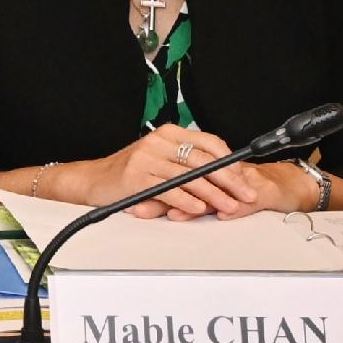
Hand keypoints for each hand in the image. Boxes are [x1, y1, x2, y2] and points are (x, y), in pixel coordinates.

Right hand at [71, 125, 277, 220]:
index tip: (245, 179)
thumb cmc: (133, 172)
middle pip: (203, 160)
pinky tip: (199, 209)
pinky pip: (170, 190)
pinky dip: (187, 201)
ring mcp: (146, 158)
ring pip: (190, 177)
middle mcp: (158, 141)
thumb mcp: (162, 161)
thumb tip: (228, 178)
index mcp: (168, 133)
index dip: (230, 162)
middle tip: (246, 195)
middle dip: (229, 180)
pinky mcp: (137, 177)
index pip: (208, 142)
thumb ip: (188, 164)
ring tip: (229, 207)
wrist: (95, 180)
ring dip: (214, 195)